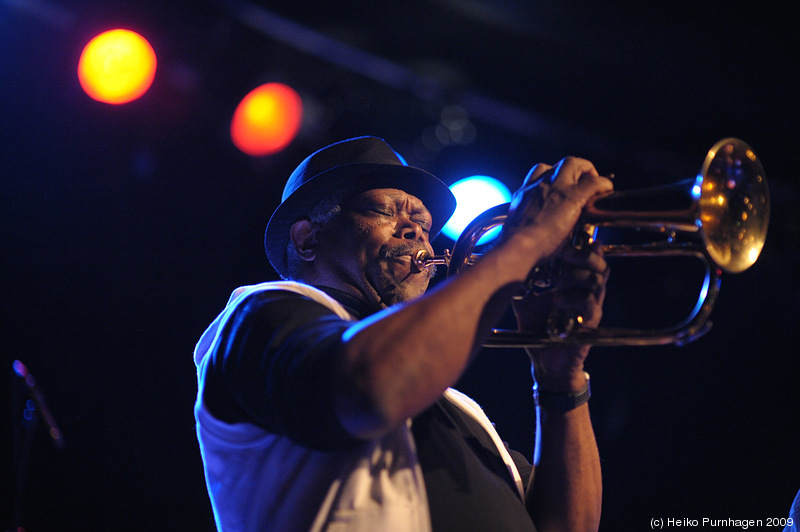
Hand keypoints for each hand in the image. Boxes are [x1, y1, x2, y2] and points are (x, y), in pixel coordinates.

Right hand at [503, 157, 613, 260]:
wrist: (518, 247)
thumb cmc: (516, 245)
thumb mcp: (519, 228)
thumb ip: (531, 223)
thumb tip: (540, 234)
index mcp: (525, 193)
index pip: (539, 173)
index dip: (554, 175)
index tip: (561, 185)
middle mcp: (539, 185)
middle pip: (558, 164)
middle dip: (575, 168)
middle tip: (583, 181)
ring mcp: (555, 188)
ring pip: (573, 163)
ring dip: (586, 170)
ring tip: (594, 183)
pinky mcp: (572, 197)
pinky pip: (594, 182)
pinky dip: (602, 184)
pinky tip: (606, 190)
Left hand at [512, 240, 608, 390]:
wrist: (545, 362)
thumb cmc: (537, 329)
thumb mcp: (524, 300)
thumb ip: (519, 281)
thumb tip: (500, 262)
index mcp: (573, 282)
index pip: (587, 257)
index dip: (583, 244)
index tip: (568, 236)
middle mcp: (586, 291)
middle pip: (599, 263)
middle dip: (584, 255)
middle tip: (566, 252)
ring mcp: (591, 306)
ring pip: (598, 280)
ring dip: (578, 276)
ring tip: (559, 280)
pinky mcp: (591, 323)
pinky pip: (592, 304)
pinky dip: (575, 299)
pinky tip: (557, 301)